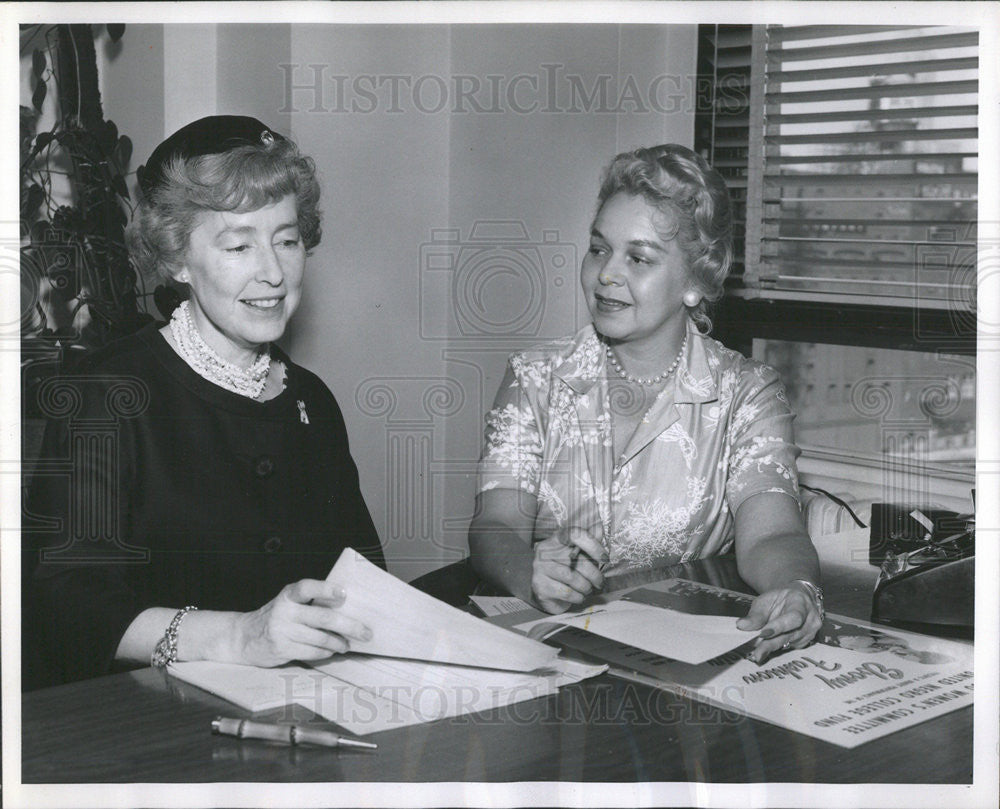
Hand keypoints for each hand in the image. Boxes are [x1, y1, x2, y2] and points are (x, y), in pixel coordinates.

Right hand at [229, 579, 372, 666]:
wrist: (244, 637)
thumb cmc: (275, 617)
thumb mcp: (288, 603)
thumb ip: (310, 603)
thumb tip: (346, 609)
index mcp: (288, 595)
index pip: (307, 588)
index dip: (325, 589)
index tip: (343, 593)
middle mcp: (285, 611)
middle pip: (323, 617)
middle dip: (349, 626)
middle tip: (366, 632)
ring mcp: (282, 631)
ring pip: (321, 638)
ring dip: (339, 643)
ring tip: (347, 645)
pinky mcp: (282, 648)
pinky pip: (312, 652)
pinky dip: (325, 652)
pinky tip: (331, 651)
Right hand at [531, 526, 606, 613]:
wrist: (547, 591)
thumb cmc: (567, 571)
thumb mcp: (578, 557)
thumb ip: (589, 551)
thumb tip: (604, 554)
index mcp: (557, 539)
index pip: (575, 535)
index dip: (592, 545)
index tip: (604, 558)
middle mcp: (545, 551)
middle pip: (577, 560)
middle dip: (594, 574)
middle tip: (600, 582)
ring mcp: (540, 569)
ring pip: (572, 577)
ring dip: (586, 587)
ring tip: (588, 589)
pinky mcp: (540, 587)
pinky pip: (567, 592)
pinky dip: (578, 597)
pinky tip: (579, 596)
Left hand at [736, 582, 823, 663]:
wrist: (793, 600)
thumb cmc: (778, 600)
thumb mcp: (764, 601)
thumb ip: (755, 615)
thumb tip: (741, 626)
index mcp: (801, 603)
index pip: (793, 617)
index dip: (779, 626)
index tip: (763, 633)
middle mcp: (810, 619)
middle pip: (791, 634)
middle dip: (771, 644)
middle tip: (757, 654)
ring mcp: (810, 633)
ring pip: (789, 644)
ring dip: (771, 648)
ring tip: (757, 652)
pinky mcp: (805, 643)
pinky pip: (789, 648)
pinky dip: (775, 649)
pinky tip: (765, 650)